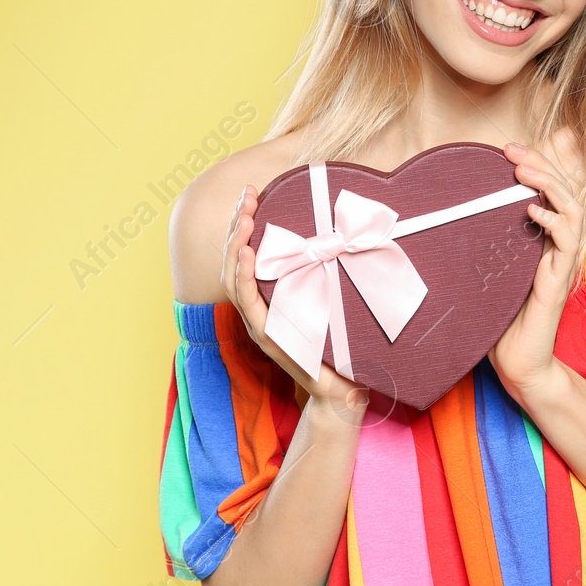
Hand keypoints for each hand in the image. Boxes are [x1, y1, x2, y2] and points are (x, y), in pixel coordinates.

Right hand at [223, 183, 370, 426]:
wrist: (341, 391)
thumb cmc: (340, 347)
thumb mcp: (334, 302)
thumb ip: (332, 275)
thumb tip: (350, 236)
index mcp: (269, 299)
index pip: (248, 255)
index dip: (245, 225)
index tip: (252, 194)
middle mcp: (259, 309)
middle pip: (236, 260)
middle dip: (238, 225)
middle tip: (247, 194)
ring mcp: (260, 324)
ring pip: (235, 278)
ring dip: (237, 244)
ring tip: (244, 216)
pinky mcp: (267, 337)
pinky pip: (248, 303)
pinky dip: (243, 277)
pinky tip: (246, 254)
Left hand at [487, 129, 585, 399]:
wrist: (517, 364)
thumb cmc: (499, 321)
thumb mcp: (487, 272)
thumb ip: (483, 244)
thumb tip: (449, 216)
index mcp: (544, 241)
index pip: (553, 191)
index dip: (538, 164)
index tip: (509, 149)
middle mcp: (558, 247)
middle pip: (566, 191)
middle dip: (542, 163)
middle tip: (513, 149)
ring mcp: (562, 263)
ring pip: (573, 209)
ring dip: (550, 184)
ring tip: (524, 171)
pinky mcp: (560, 282)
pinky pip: (568, 242)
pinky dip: (554, 221)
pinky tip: (532, 210)